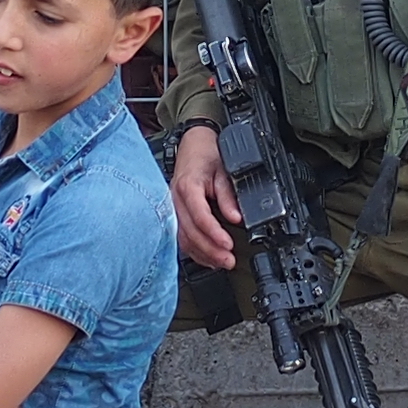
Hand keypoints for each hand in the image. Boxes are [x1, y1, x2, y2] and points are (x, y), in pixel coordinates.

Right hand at [170, 126, 240, 270]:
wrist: (193, 144)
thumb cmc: (207, 154)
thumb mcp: (224, 170)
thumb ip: (228, 195)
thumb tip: (235, 218)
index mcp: (187, 187)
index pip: (199, 216)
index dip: (214, 234)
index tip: (228, 245)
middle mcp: (175, 199)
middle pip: (190, 232)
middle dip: (210, 250)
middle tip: (229, 261)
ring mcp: (172, 207)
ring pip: (183, 238)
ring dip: (202, 254)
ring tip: (221, 263)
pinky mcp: (174, 213)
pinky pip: (181, 236)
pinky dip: (194, 250)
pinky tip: (207, 258)